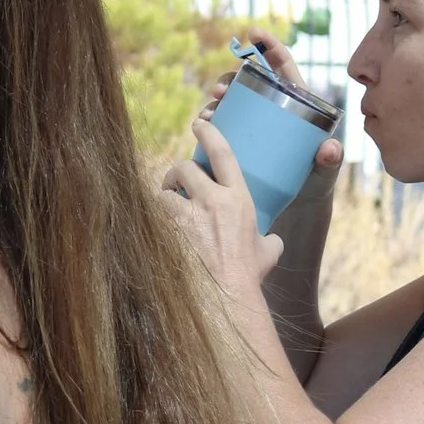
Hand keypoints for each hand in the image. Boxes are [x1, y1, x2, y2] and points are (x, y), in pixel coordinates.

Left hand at [164, 118, 282, 302]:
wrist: (225, 298)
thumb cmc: (247, 277)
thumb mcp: (267, 253)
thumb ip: (268, 240)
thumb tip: (271, 240)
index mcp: (237, 199)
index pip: (223, 154)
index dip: (209, 133)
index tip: (199, 124)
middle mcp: (211, 202)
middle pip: (184, 168)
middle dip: (177, 173)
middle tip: (176, 184)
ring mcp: (186, 217)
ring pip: (163, 192)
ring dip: (163, 197)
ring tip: (166, 209)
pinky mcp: (166, 233)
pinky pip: (152, 216)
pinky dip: (152, 220)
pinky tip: (156, 230)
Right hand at [198, 28, 342, 208]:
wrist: (296, 206)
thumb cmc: (315, 183)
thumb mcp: (324, 172)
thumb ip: (329, 161)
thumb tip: (329, 149)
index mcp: (297, 102)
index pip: (283, 65)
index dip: (268, 44)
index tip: (253, 32)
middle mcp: (273, 108)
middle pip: (249, 81)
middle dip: (230, 77)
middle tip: (220, 90)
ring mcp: (254, 123)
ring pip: (232, 101)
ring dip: (216, 100)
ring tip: (209, 112)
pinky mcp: (238, 139)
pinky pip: (221, 123)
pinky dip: (209, 120)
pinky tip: (202, 124)